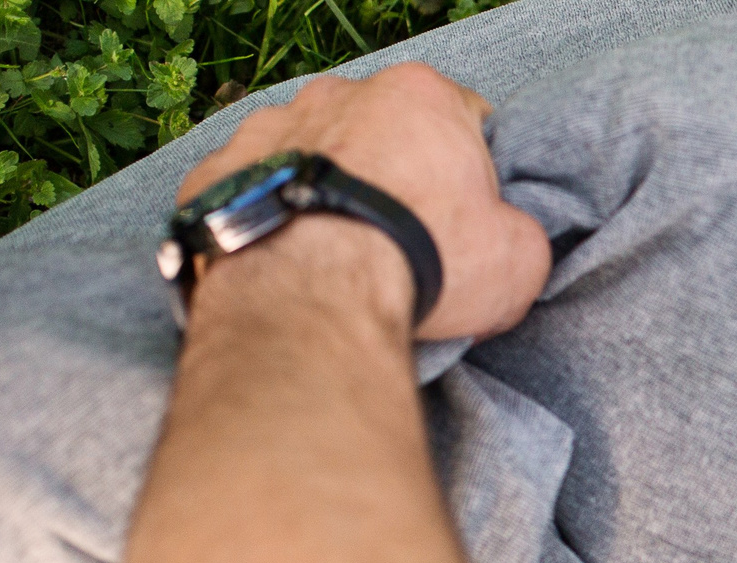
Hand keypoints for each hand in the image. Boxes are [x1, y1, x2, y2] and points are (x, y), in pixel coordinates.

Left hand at [179, 63, 548, 340]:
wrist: (313, 296)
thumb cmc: (423, 262)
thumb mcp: (518, 261)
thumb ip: (520, 234)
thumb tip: (507, 238)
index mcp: (420, 96)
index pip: (464, 118)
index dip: (472, 171)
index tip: (468, 216)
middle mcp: (340, 93)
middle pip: (380, 129)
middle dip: (393, 174)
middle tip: (404, 240)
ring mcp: (270, 126)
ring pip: (310, 151)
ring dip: (328, 188)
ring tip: (340, 253)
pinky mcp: (216, 169)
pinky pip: (251, 186)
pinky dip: (271, 214)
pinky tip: (288, 257)